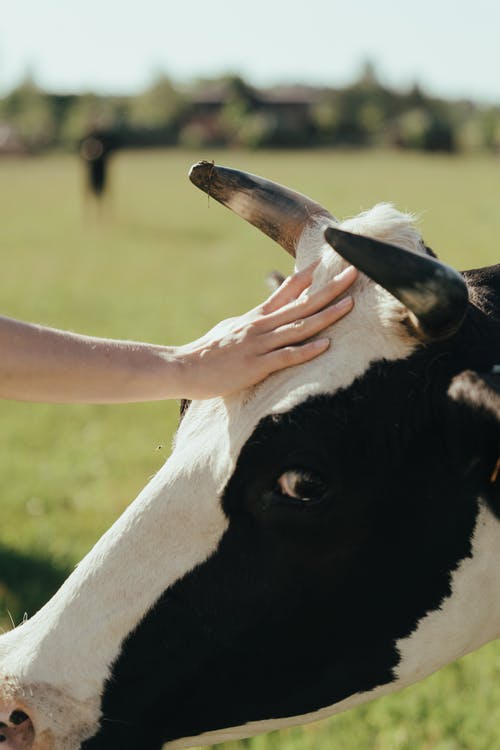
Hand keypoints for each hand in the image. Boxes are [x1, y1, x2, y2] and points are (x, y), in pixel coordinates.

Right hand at [177, 262, 356, 398]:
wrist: (183, 368)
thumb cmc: (207, 353)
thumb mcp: (231, 329)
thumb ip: (251, 323)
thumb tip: (263, 318)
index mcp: (256, 317)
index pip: (286, 291)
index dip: (309, 276)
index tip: (328, 262)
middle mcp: (260, 326)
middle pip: (302, 304)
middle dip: (330, 289)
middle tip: (353, 273)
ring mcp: (259, 345)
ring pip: (299, 326)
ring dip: (327, 315)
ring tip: (350, 304)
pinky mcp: (255, 366)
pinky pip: (286, 356)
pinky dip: (307, 350)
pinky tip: (327, 344)